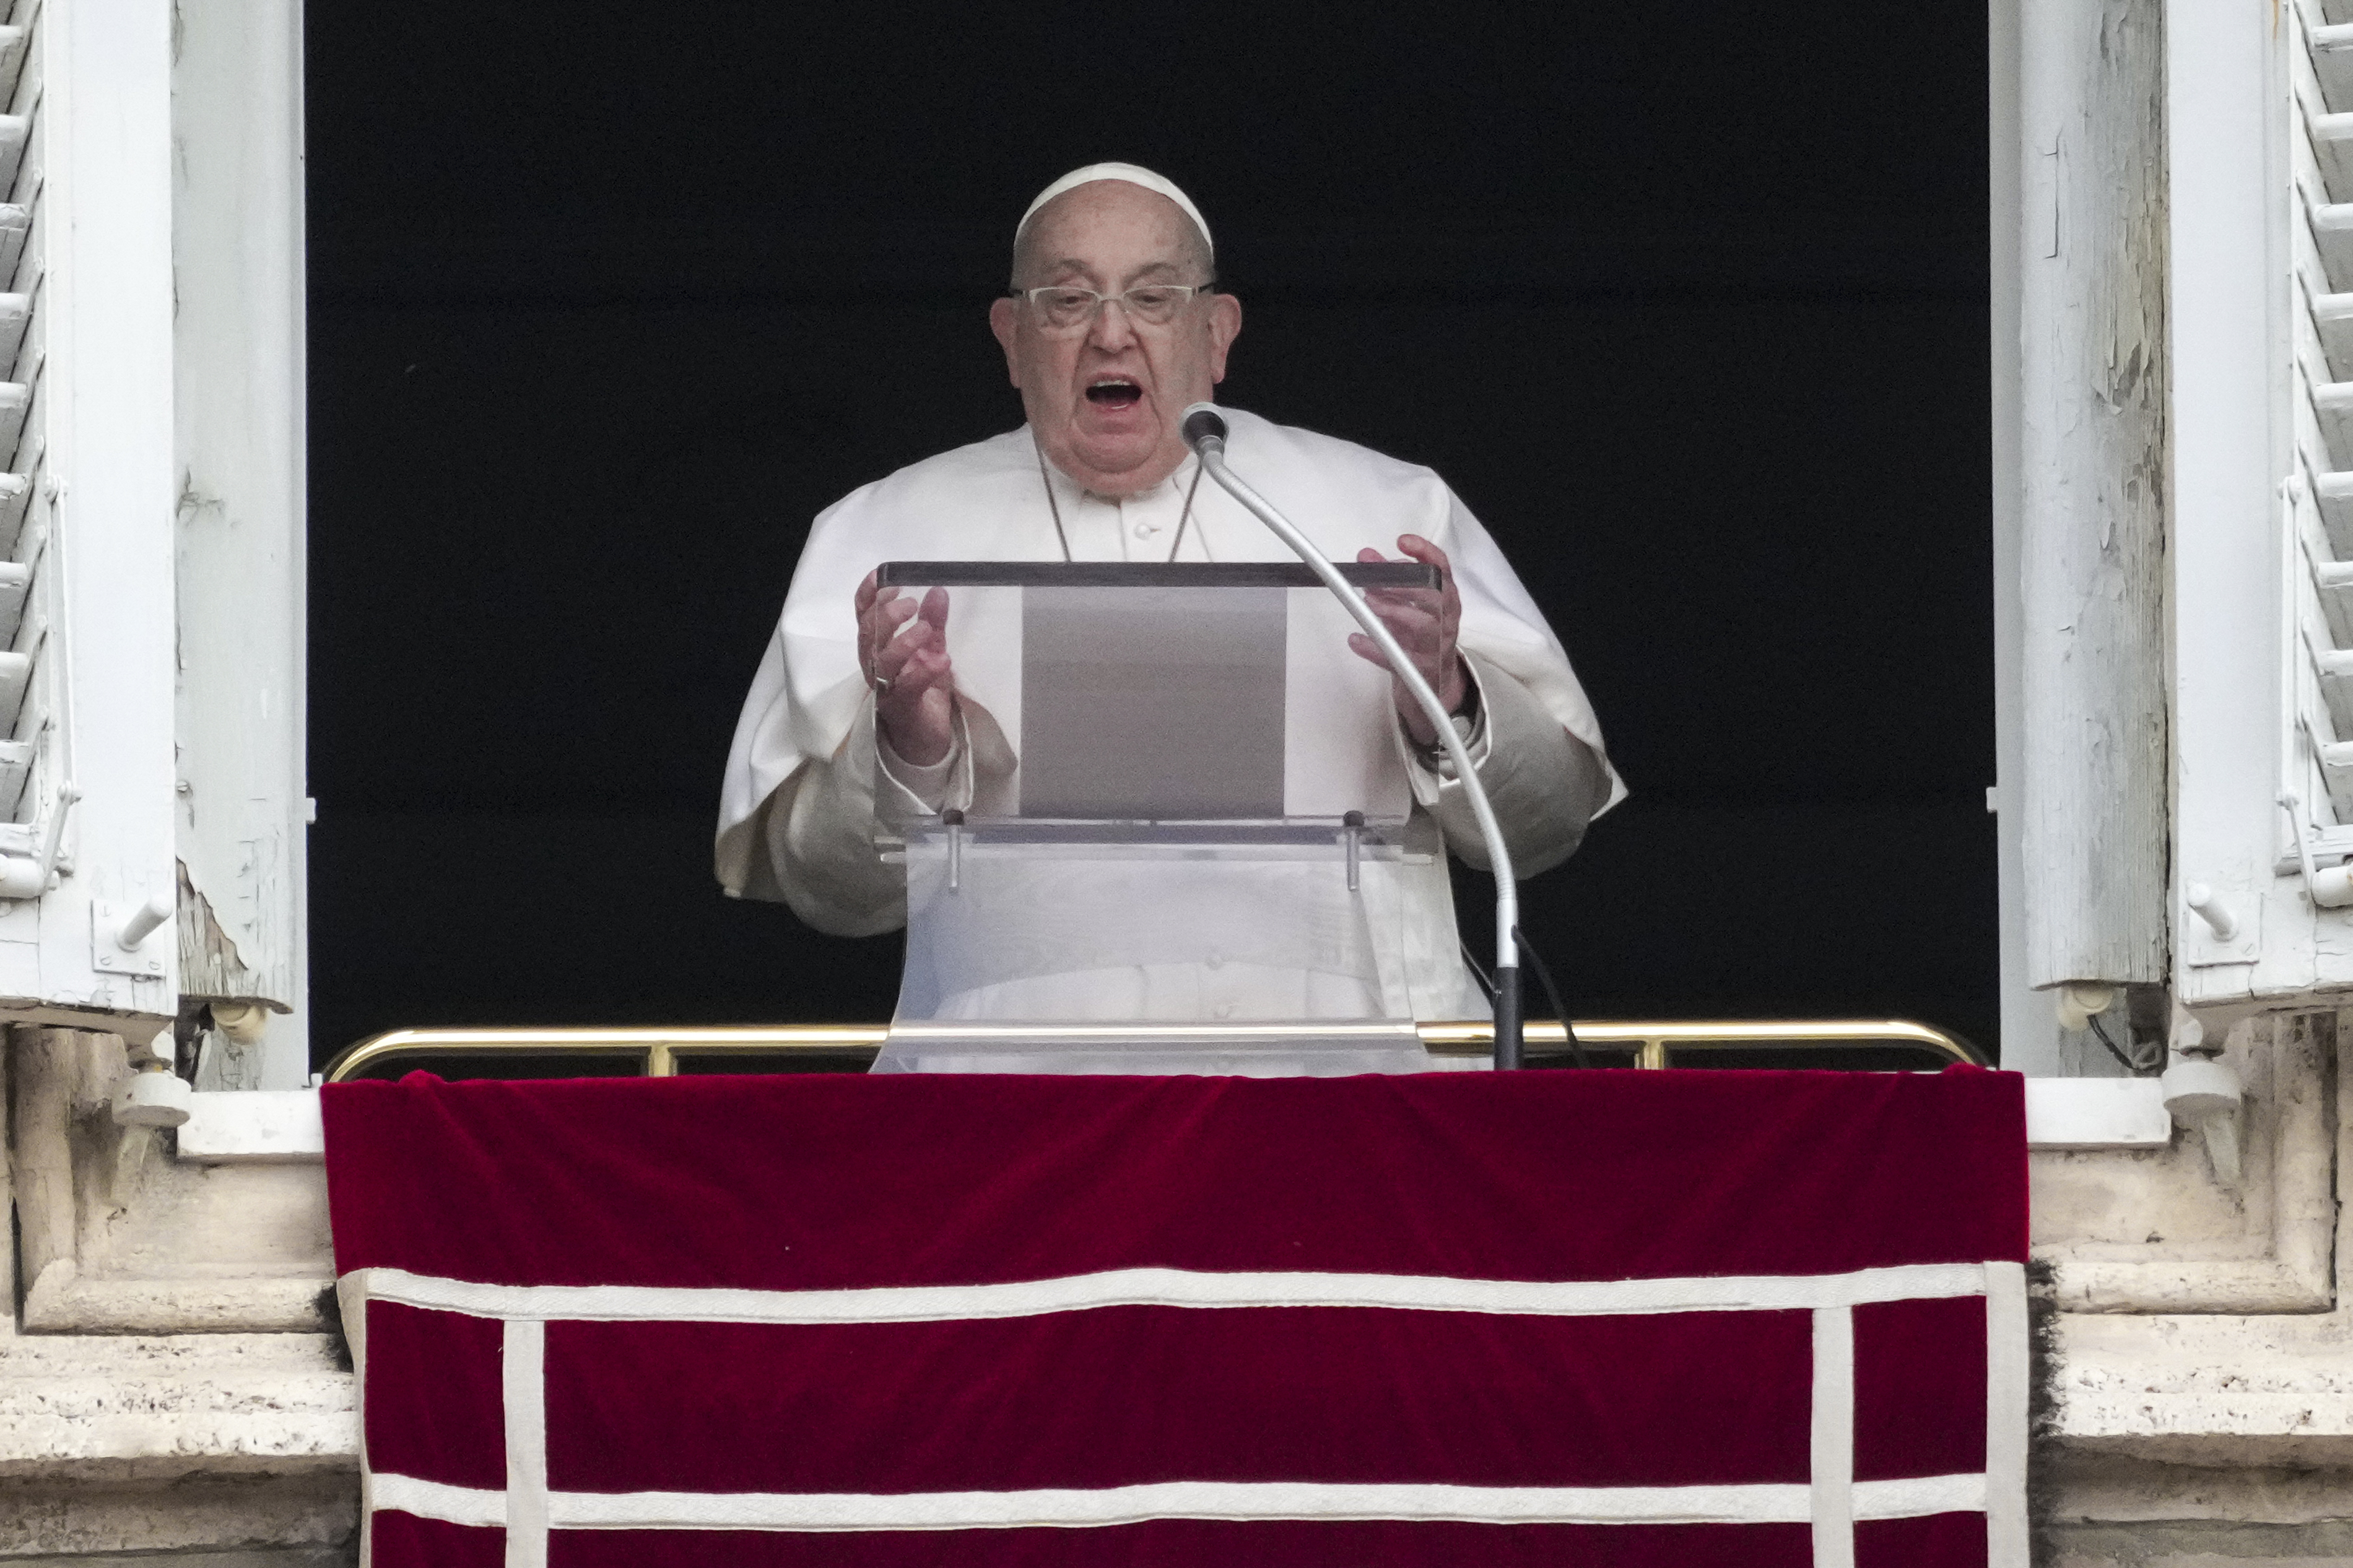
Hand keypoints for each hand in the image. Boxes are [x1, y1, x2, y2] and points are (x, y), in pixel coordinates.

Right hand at [855, 572, 956, 766]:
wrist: (926, 737)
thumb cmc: (922, 689)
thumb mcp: (931, 649)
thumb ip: (933, 621)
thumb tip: (938, 591)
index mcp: (877, 648)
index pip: (864, 617)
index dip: (867, 596)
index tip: (880, 575)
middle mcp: (874, 666)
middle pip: (868, 636)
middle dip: (886, 615)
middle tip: (911, 604)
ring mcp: (885, 688)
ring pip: (881, 662)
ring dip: (903, 641)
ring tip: (926, 629)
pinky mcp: (902, 708)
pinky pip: (906, 688)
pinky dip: (923, 672)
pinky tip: (942, 661)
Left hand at [1345, 534, 1466, 746]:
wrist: (1433, 680)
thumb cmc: (1421, 633)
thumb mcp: (1408, 603)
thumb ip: (1388, 578)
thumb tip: (1366, 555)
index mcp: (1445, 596)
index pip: (1442, 568)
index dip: (1424, 552)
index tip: (1402, 542)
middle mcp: (1446, 618)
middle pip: (1432, 594)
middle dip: (1402, 583)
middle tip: (1374, 579)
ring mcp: (1435, 644)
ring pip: (1421, 625)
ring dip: (1394, 611)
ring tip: (1369, 604)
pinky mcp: (1420, 668)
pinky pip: (1398, 659)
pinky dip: (1376, 650)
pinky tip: (1357, 640)